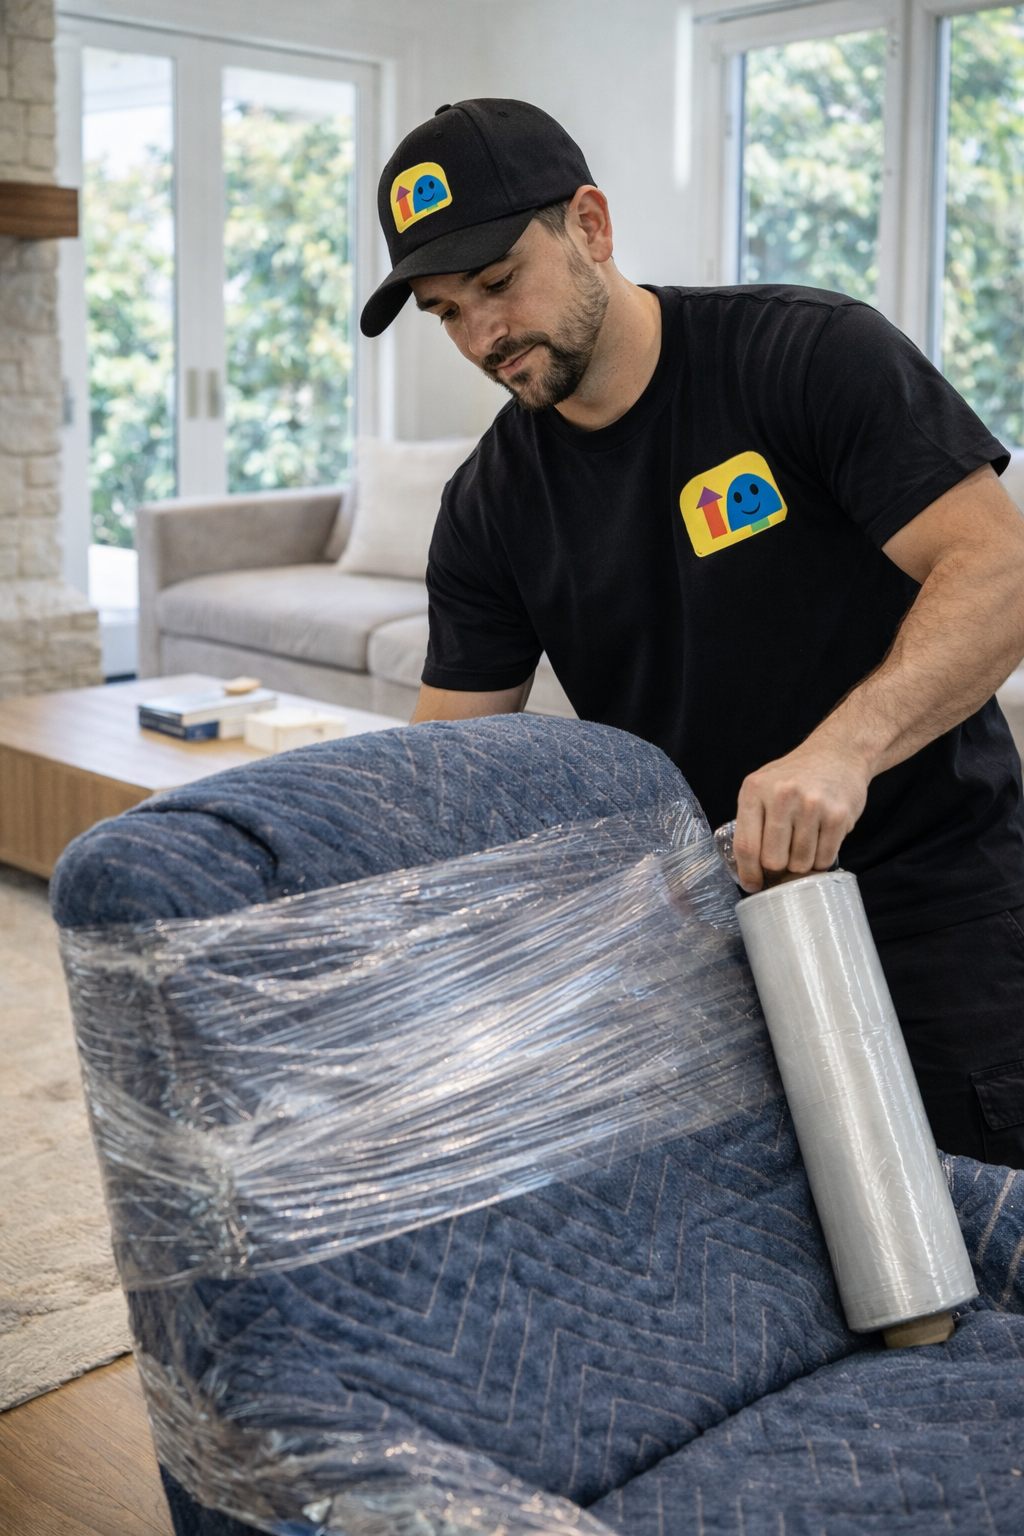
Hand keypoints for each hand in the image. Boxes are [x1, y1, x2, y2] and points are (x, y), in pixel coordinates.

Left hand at [732, 740, 869, 892]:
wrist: (838, 753)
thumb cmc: (796, 776)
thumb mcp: (763, 786)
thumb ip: (752, 821)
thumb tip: (748, 870)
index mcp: (755, 790)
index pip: (746, 846)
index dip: (748, 873)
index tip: (753, 885)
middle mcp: (782, 796)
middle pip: (773, 860)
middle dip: (778, 868)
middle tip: (784, 861)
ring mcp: (811, 805)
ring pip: (800, 863)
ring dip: (802, 864)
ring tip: (804, 845)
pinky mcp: (838, 815)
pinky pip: (825, 858)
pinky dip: (821, 859)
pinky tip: (820, 843)